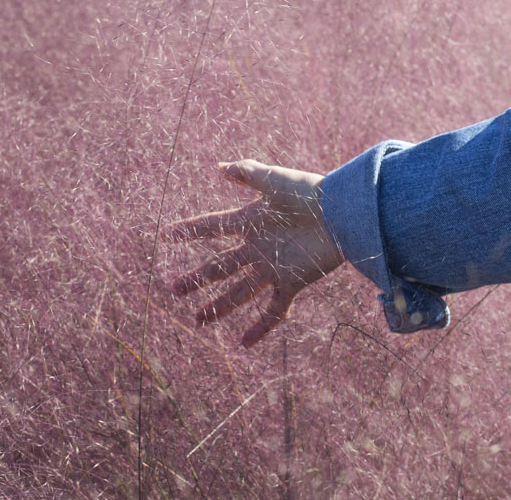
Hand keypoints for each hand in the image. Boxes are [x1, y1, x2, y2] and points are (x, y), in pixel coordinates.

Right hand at [164, 159, 344, 346]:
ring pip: (240, 292)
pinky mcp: (292, 283)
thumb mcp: (274, 179)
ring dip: (219, 306)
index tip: (169, 235)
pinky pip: (273, 310)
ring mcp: (274, 268)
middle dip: (197, 278)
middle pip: (220, 266)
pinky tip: (243, 343)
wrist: (342, 214)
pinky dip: (260, 328)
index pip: (214, 226)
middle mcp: (258, 247)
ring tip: (198, 320)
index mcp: (251, 221)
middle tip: (174, 289)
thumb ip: (247, 172)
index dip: (192, 230)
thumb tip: (219, 167)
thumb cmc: (309, 193)